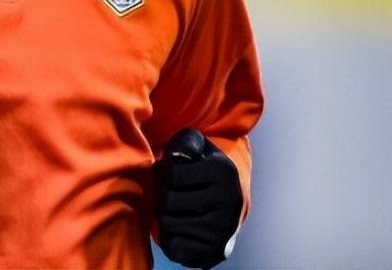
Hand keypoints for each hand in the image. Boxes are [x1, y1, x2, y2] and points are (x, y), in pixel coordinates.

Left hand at [155, 128, 241, 268]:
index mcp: (222, 170)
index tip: (170, 174)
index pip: (170, 174)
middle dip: (162, 197)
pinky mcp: (217, 250)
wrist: (230, 203)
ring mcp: (224, 227)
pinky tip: (181, 228)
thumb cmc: (203, 169)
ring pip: (169, 225)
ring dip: (164, 218)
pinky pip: (175, 246)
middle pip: (168, 202)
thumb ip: (186, 141)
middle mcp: (228, 199)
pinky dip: (170, 239)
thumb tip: (179, 153)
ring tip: (176, 211)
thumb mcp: (198, 147)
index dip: (162, 174)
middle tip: (170, 194)